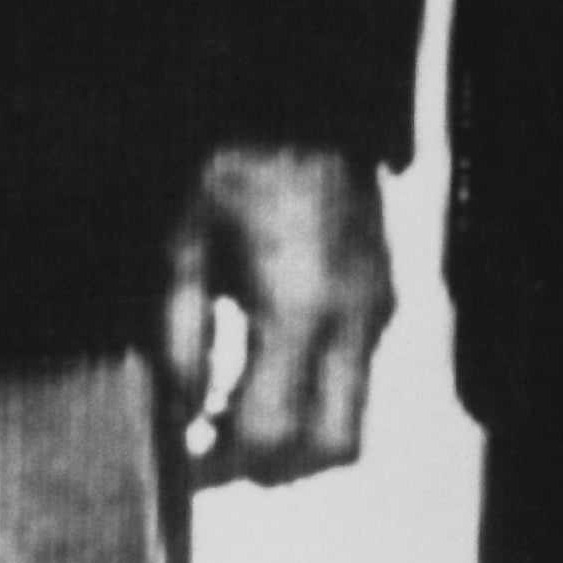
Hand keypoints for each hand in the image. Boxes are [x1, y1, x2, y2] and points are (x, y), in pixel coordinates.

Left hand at [155, 143, 393, 483]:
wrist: (304, 95)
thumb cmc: (235, 157)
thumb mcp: (182, 239)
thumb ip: (179, 332)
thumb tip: (178, 411)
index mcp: (300, 306)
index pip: (273, 435)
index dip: (221, 466)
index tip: (179, 462)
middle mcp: (355, 318)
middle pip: (333, 449)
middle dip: (269, 467)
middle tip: (208, 449)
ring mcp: (378, 308)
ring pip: (352, 419)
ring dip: (293, 435)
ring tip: (227, 409)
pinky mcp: (383, 296)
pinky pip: (355, 376)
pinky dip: (311, 396)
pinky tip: (258, 365)